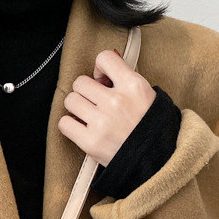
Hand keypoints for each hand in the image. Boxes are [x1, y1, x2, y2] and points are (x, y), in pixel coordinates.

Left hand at [58, 48, 155, 166]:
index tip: (102, 80)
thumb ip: (126, 80)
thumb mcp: (147, 95)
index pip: (104, 58)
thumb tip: (101, 72)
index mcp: (133, 85)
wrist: (154, 160)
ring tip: (86, 115)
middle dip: (84, 91)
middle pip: (80, 82)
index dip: (99, 68)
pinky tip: (79, 128)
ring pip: (70, 100)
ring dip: (76, 107)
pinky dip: (69, 125)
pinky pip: (64, 123)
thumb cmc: (149, 127)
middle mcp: (116, 101)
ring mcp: (102, 122)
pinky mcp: (90, 142)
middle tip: (92, 102)